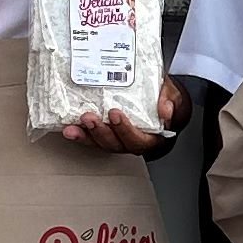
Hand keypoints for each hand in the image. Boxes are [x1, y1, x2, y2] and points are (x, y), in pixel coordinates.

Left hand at [57, 75, 184, 155]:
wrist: (160, 101)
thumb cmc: (166, 100)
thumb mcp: (174, 97)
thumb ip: (170, 101)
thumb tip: (165, 109)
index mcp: (152, 137)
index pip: (139, 141)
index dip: (126, 130)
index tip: (116, 114)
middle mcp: (132, 142)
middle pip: (116, 145)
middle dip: (101, 132)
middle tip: (90, 117)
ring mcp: (117, 139)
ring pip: (101, 143)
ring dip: (86, 135)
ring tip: (74, 125)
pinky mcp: (105, 133)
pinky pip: (91, 138)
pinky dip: (79, 134)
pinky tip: (68, 127)